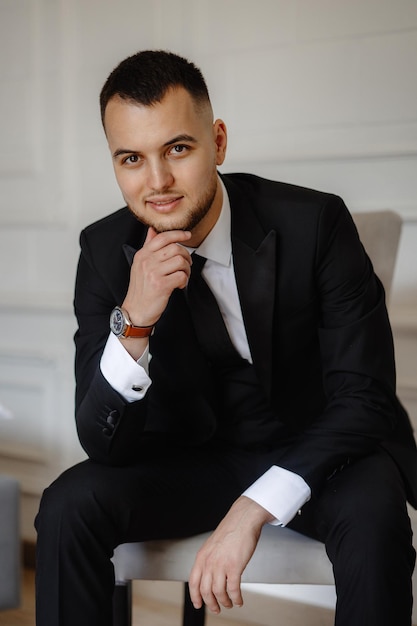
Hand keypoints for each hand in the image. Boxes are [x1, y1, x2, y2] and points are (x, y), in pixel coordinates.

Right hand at [122, 227, 191, 327]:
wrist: (135, 311)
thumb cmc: (141, 289)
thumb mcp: (139, 265)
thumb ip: (148, 247)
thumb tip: (153, 230)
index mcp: (142, 255)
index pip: (162, 237)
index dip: (178, 234)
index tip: (187, 235)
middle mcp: (147, 261)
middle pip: (175, 248)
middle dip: (186, 256)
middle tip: (185, 265)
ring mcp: (153, 273)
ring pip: (180, 261)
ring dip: (186, 269)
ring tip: (182, 276)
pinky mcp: (161, 285)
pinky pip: (181, 275)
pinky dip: (184, 281)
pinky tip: (178, 285)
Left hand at [188, 496, 272, 613]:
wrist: (243, 519)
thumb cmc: (231, 531)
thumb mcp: (212, 545)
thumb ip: (208, 559)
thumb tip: (208, 575)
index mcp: (202, 556)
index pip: (193, 582)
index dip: (195, 596)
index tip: (198, 604)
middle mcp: (209, 561)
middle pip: (205, 591)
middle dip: (211, 604)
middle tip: (216, 608)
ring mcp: (221, 564)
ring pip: (219, 593)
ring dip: (225, 602)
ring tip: (230, 603)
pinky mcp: (235, 566)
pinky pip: (233, 590)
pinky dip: (236, 598)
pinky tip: (239, 600)